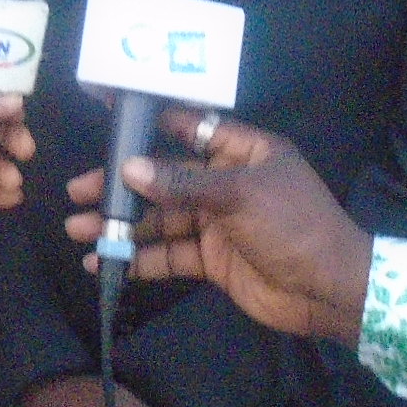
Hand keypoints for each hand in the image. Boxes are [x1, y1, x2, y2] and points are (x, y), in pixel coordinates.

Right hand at [63, 112, 372, 343]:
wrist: (329, 290)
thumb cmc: (294, 226)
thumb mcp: (240, 196)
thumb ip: (183, 183)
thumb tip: (130, 168)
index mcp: (243, 151)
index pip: (189, 126)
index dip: (150, 122)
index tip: (106, 116)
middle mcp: (226, 181)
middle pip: (164, 177)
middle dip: (122, 185)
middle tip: (77, 192)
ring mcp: (218, 222)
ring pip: (160, 218)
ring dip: (122, 225)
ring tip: (78, 230)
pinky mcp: (212, 259)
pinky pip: (168, 254)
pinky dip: (138, 259)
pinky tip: (105, 263)